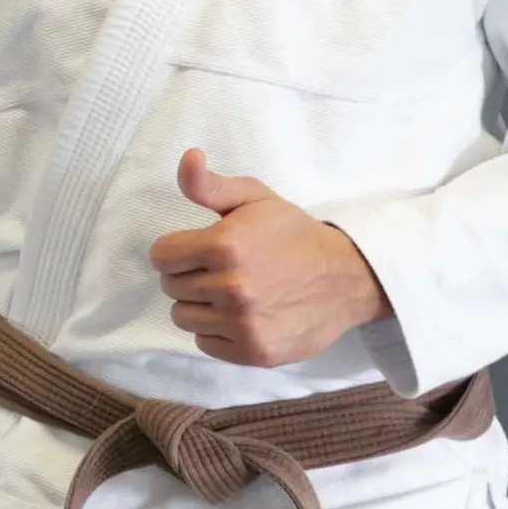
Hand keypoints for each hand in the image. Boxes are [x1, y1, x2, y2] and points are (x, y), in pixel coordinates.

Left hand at [151, 149, 389, 368]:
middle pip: (170, 286)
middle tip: (220, 269)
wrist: (347, 278)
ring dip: (199, 305)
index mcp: (225, 246)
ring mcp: (244, 323)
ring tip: (229, 292)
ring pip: (183, 317)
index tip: (197, 249)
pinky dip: (216, 331)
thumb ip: (210, 183)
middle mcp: (232, 287)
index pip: (160, 256)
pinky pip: (204, 343)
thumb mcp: (254, 198)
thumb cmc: (293, 234)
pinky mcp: (254, 352)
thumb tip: (188, 157)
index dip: (175, 249)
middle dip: (189, 275)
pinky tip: (240, 315)